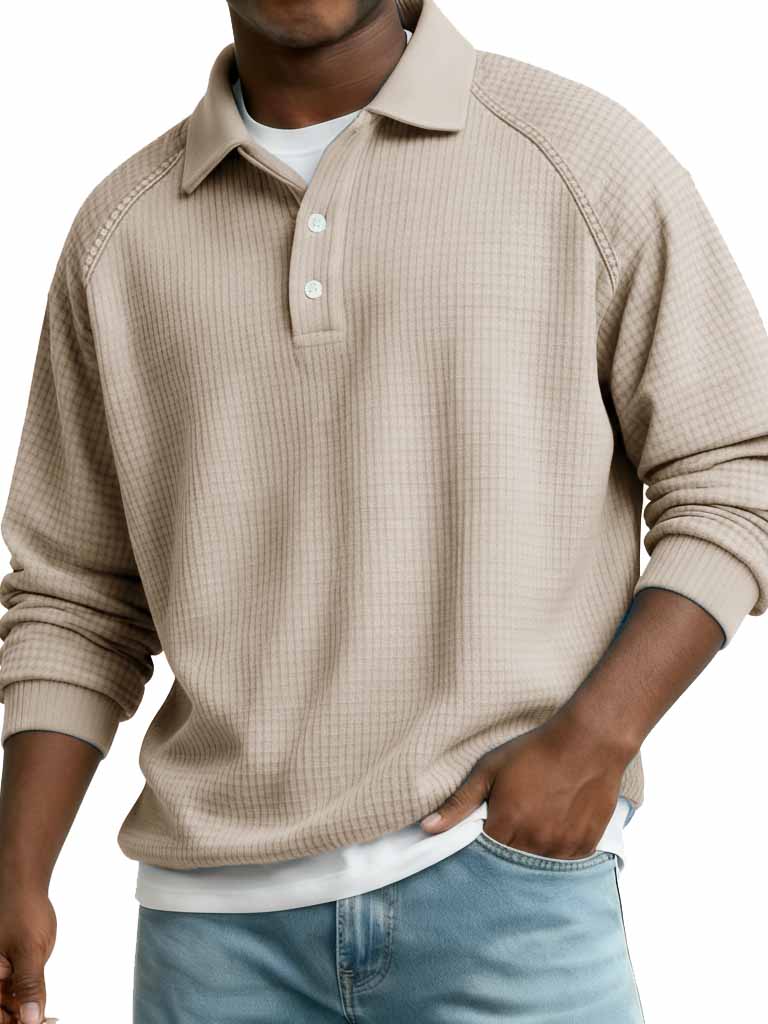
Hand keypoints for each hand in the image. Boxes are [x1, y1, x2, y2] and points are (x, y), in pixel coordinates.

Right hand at [0, 879, 56, 1023]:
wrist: (25, 888)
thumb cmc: (22, 911)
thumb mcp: (29, 950)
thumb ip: (30, 985)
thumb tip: (32, 1018)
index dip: (13, 1023)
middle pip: (2, 1013)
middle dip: (20, 1021)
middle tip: (46, 1022)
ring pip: (9, 1009)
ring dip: (26, 1015)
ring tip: (49, 1019)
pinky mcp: (9, 974)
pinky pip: (16, 997)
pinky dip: (29, 1005)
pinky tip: (45, 1012)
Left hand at [420, 710, 633, 858]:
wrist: (587, 741)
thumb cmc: (534, 750)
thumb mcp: (490, 769)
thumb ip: (459, 803)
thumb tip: (427, 829)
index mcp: (507, 824)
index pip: (484, 857)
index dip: (481, 849)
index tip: (483, 836)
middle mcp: (535, 842)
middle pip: (510, 866)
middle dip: (505, 853)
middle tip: (510, 830)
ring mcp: (562, 847)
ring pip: (537, 868)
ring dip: (530, 854)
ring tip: (533, 828)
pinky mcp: (585, 845)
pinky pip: (564, 863)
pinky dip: (555, 853)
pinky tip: (553, 831)